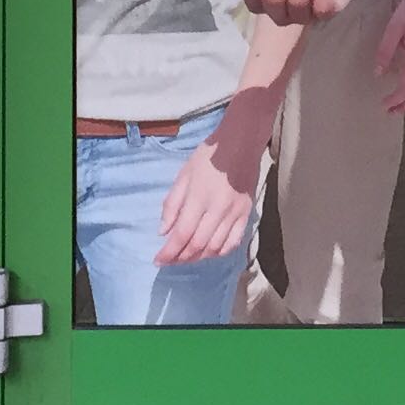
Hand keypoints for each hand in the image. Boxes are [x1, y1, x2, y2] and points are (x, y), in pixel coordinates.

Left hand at [154, 129, 260, 265]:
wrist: (240, 144)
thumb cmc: (208, 156)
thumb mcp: (183, 174)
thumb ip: (172, 203)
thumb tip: (163, 231)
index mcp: (198, 197)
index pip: (182, 233)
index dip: (169, 252)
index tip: (158, 260)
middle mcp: (217, 209)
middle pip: (197, 244)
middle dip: (180, 258)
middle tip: (170, 261)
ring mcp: (234, 213)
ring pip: (215, 247)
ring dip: (198, 257)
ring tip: (186, 258)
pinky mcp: (246, 214)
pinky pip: (234, 242)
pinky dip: (220, 252)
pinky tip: (210, 252)